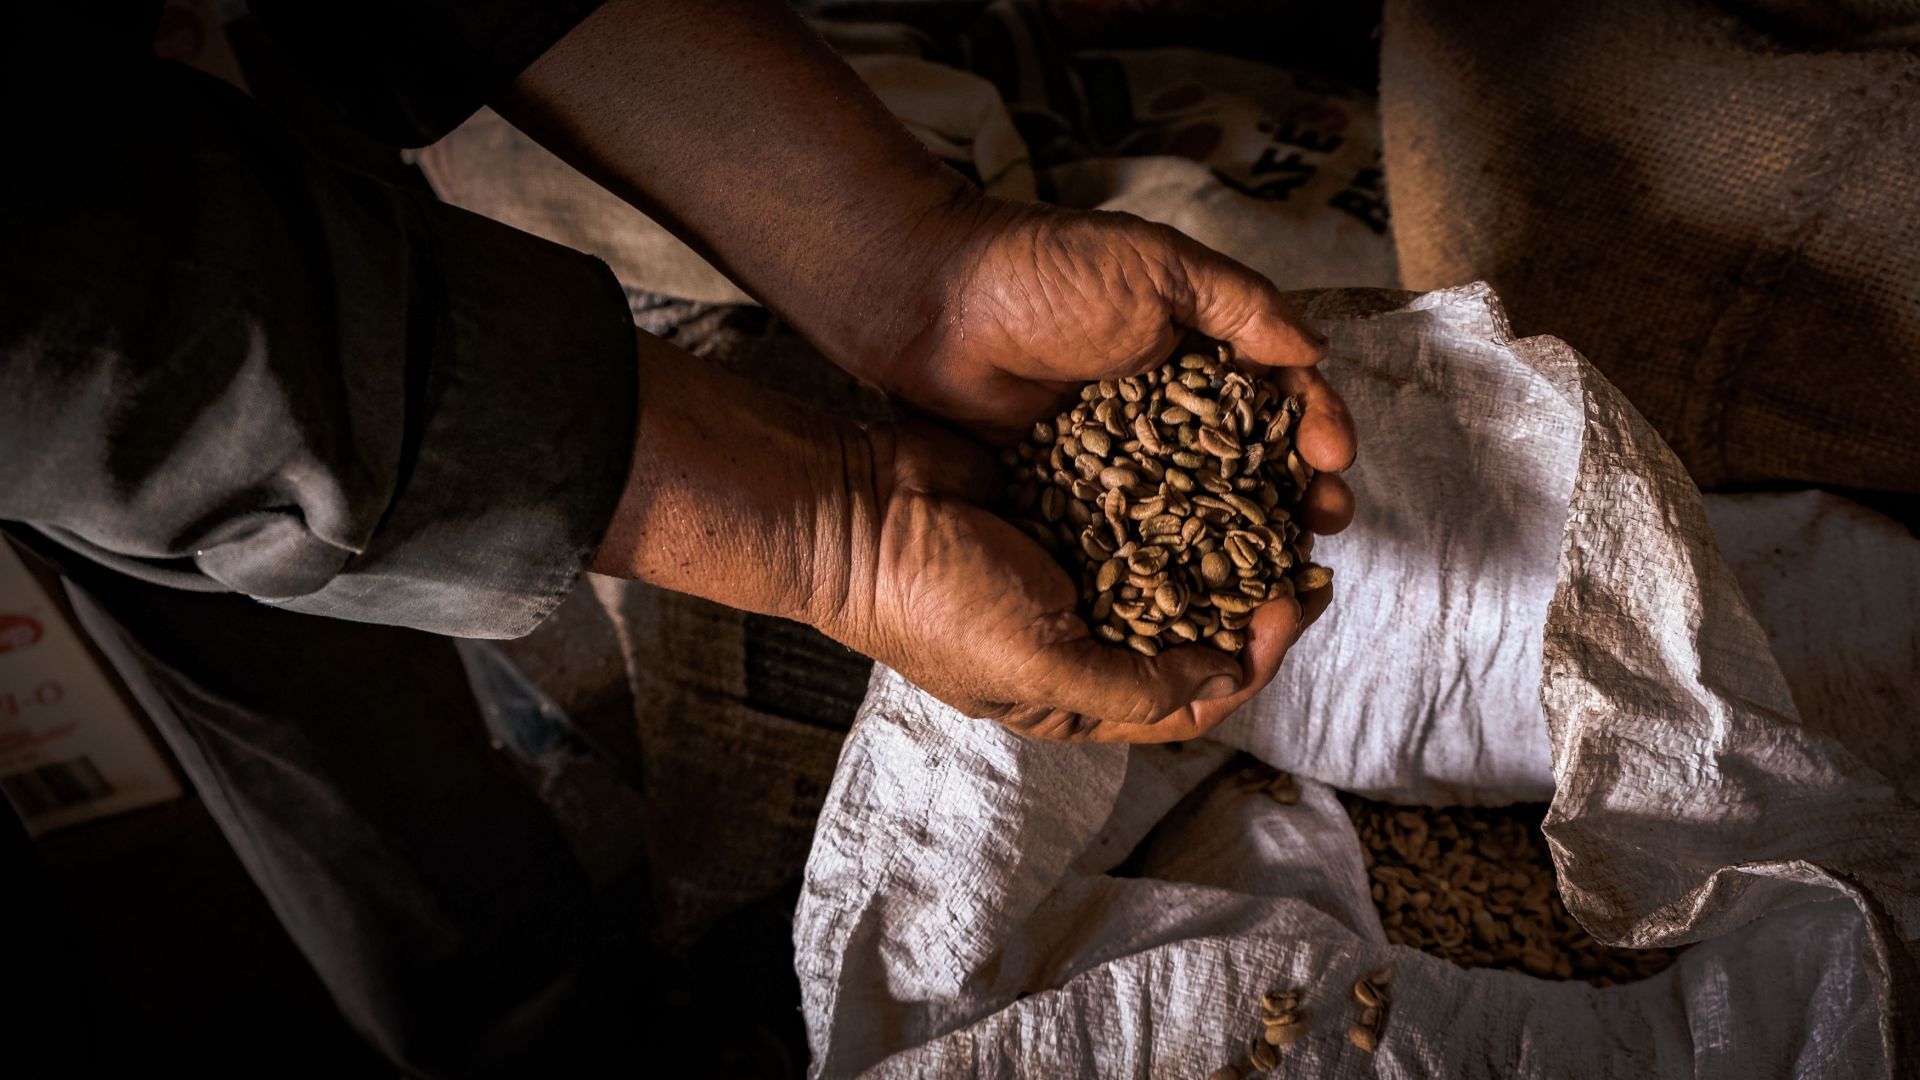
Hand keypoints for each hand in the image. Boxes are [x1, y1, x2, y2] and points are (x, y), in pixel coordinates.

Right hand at [811, 419, 1328, 742]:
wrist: (854, 504)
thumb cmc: (932, 600)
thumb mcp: (1038, 665)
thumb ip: (1134, 686)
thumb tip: (1227, 682)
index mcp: (1075, 693)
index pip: (1191, 697)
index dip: (1252, 658)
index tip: (1288, 606)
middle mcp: (1084, 631)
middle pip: (1198, 626)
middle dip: (1258, 595)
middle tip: (1310, 551)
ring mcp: (1077, 559)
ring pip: (1181, 556)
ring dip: (1233, 535)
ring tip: (1283, 502)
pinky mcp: (1069, 495)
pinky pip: (1145, 495)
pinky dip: (1187, 484)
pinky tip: (1228, 459)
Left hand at [875, 199, 1357, 535]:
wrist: (935, 308)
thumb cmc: (1043, 271)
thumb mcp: (1158, 266)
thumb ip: (1241, 305)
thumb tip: (1319, 350)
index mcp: (1199, 353)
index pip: (1276, 399)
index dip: (1314, 429)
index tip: (1334, 461)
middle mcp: (1168, 412)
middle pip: (1251, 466)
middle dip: (1294, 498)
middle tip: (1322, 528)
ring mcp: (1124, 460)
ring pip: (1200, 512)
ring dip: (1245, 543)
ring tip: (1279, 570)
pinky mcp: (1077, 499)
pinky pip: (1135, 539)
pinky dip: (1172, 564)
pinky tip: (1202, 591)